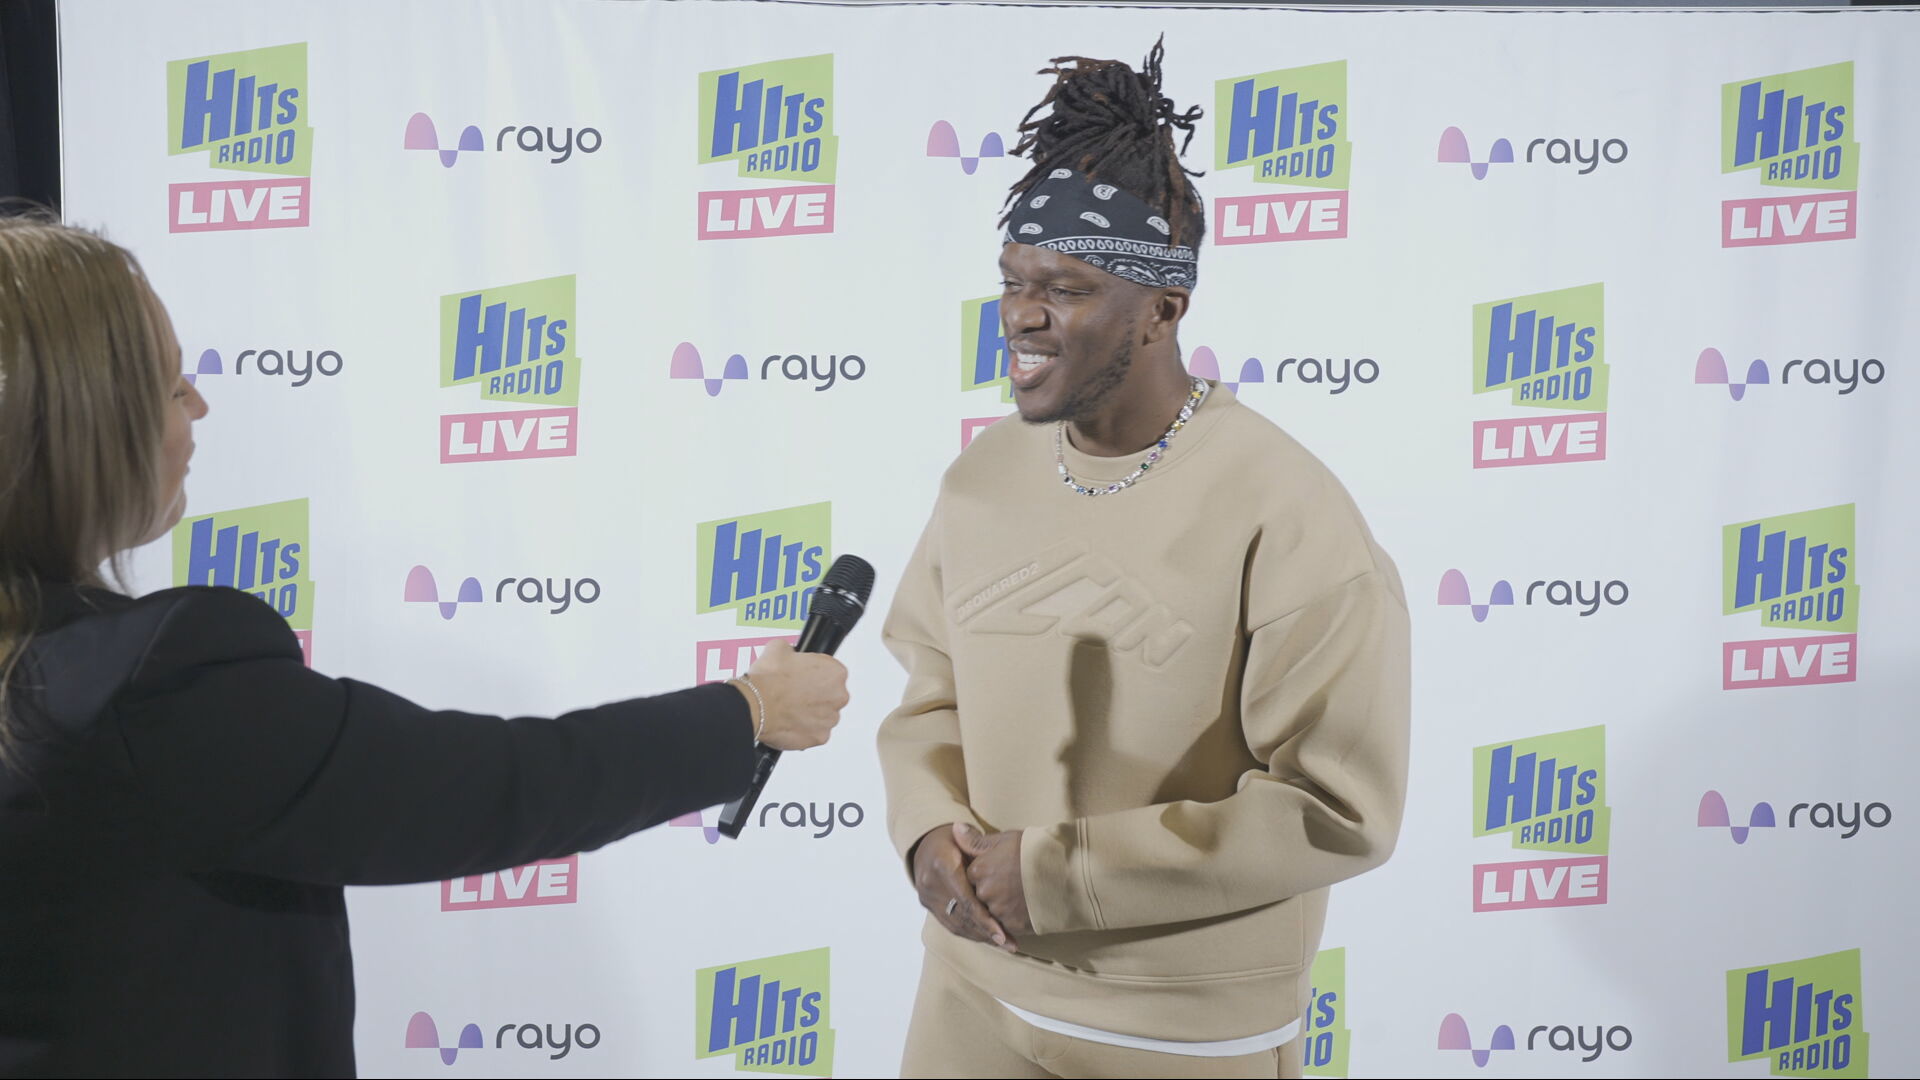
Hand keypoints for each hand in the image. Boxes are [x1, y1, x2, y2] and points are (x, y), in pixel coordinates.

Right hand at [734, 642, 847, 750]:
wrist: (756, 705)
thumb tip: (788, 653)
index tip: (804, 677)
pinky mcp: (820, 738)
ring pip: (824, 716)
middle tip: (795, 693)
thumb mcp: (778, 648)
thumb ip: (791, 650)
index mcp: (835, 672)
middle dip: (815, 695)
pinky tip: (790, 722)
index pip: (831, 672)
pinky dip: (804, 729)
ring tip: (790, 709)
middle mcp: (838, 696)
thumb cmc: (769, 680)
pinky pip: (815, 733)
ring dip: (811, 713)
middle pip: (831, 695)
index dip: (815, 674)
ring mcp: (830, 719)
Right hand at [912, 825, 1014, 951]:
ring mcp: (927, 896)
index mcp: (941, 865)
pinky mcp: (928, 905)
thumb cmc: (952, 838)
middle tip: (1011, 944)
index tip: (1002, 934)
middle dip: (987, 933)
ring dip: (981, 937)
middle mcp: (930, 883)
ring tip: (1005, 944)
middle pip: (961, 916)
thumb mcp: (964, 836)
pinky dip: (970, 933)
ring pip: (955, 924)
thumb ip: (975, 843)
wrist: (923, 844)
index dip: (984, 919)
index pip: (965, 899)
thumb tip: (984, 839)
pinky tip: (989, 938)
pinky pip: (950, 924)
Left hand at [957, 823, 1032, 938]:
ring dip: (1003, 906)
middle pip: (981, 895)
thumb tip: (954, 829)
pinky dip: (1014, 918)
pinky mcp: (1013, 925)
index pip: (973, 875)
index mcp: (979, 870)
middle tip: (1014, 883)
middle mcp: (984, 893)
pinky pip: (1006, 925)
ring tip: (1022, 896)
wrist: (1067, 872)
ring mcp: (998, 911)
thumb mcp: (1005, 839)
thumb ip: (976, 840)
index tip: (1003, 869)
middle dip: (994, 891)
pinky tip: (1026, 908)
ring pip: (993, 912)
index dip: (988, 872)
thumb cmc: (1035, 850)